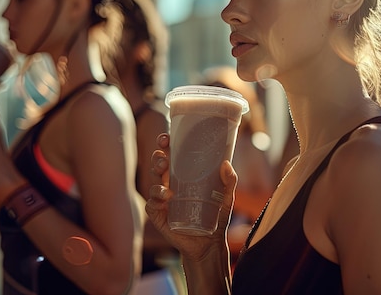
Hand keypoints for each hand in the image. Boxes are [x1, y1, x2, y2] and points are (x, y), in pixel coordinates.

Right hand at [145, 133, 237, 262]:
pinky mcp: (159, 215)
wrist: (210, 243)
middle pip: (158, 165)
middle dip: (158, 157)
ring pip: (153, 182)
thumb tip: (227, 164)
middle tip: (165, 157)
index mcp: (183, 176)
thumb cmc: (216, 216)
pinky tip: (166, 197)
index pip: (171, 155)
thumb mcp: (226, 197)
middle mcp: (170, 185)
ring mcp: (163, 200)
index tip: (167, 137)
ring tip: (165, 172)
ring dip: (155, 174)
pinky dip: (156, 199)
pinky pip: (151, 204)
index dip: (166, 145)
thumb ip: (229, 182)